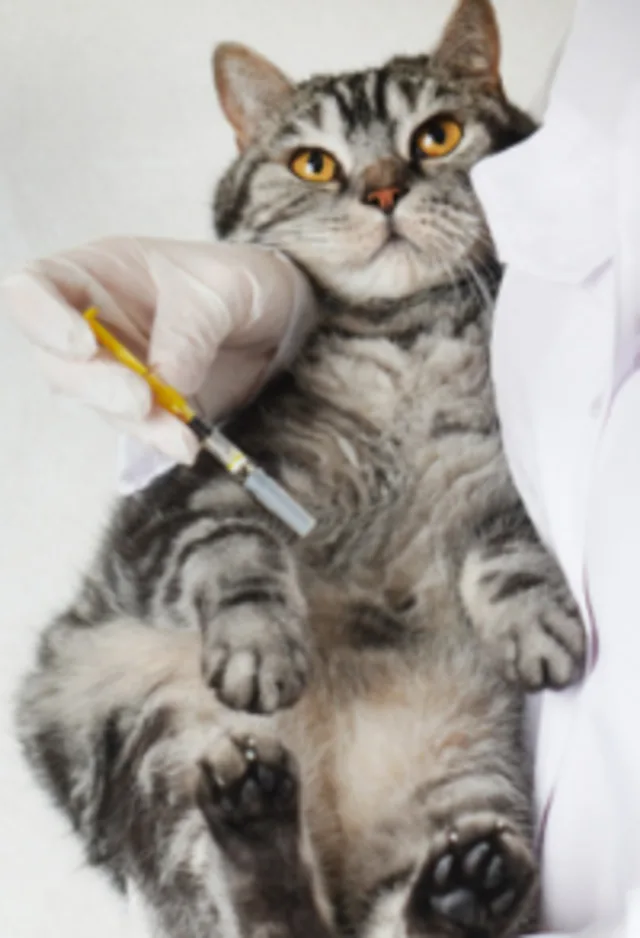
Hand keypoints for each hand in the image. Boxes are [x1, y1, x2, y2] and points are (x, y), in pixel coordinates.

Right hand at [2, 237, 314, 462]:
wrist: (280, 321)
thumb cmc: (238, 281)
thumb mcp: (223, 288)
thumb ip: (190, 329)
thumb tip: (165, 379)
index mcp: (95, 273)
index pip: (32, 291)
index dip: (42, 320)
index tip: (83, 345)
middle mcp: (91, 325)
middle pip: (58, 363)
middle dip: (95, 387)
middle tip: (142, 399)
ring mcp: (114, 372)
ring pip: (96, 406)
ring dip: (136, 423)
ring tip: (181, 433)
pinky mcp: (144, 409)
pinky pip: (137, 429)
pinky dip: (159, 438)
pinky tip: (186, 443)